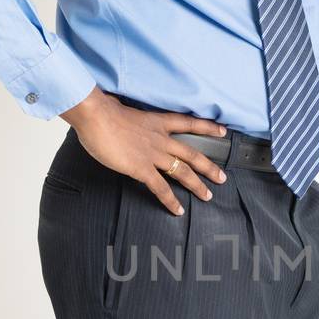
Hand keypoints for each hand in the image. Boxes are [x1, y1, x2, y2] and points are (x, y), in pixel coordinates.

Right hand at [61, 88, 227, 215]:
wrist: (95, 115)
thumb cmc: (102, 111)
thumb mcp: (122, 109)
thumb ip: (128, 117)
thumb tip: (121, 116)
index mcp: (156, 121)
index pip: (188, 123)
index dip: (207, 127)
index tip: (222, 131)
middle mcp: (160, 138)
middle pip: (191, 153)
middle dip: (209, 167)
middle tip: (221, 177)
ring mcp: (153, 154)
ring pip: (182, 171)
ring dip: (197, 185)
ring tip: (208, 196)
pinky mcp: (141, 168)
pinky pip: (161, 188)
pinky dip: (170, 200)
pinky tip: (177, 210)